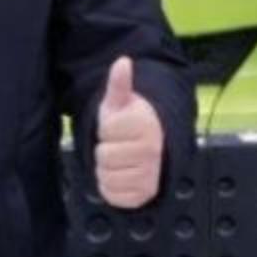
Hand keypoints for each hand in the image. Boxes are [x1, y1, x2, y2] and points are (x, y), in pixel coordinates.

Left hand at [95, 55, 162, 208]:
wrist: (151, 148)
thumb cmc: (129, 123)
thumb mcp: (120, 103)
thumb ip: (119, 84)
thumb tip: (123, 61)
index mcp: (146, 125)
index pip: (106, 131)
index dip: (106, 128)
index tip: (118, 126)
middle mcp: (152, 151)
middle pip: (104, 156)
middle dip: (106, 149)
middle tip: (118, 144)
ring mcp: (150, 175)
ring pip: (106, 176)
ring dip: (107, 168)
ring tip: (120, 158)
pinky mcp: (143, 195)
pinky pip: (112, 194)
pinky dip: (110, 186)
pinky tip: (121, 174)